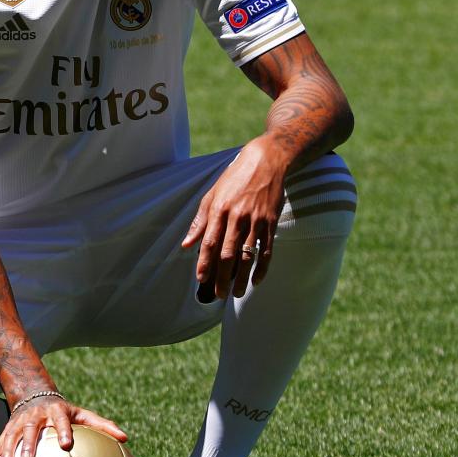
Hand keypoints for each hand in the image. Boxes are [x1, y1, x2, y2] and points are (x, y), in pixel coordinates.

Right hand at [0, 395, 127, 456]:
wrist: (34, 395)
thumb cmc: (64, 412)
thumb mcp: (82, 414)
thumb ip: (103, 426)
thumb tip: (126, 438)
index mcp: (55, 413)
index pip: (60, 421)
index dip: (62, 430)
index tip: (66, 444)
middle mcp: (35, 417)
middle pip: (30, 430)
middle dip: (27, 444)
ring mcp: (17, 424)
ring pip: (9, 438)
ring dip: (6, 454)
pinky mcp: (5, 432)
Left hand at [183, 138, 285, 301]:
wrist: (266, 162)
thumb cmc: (235, 178)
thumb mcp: (212, 194)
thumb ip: (200, 221)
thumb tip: (186, 244)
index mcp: (219, 209)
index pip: (209, 242)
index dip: (204, 263)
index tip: (200, 279)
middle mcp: (237, 216)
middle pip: (227, 254)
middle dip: (222, 277)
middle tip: (218, 294)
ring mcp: (256, 220)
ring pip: (248, 256)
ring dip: (242, 278)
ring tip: (237, 293)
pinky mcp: (271, 222)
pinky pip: (267, 250)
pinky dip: (262, 268)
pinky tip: (256, 280)